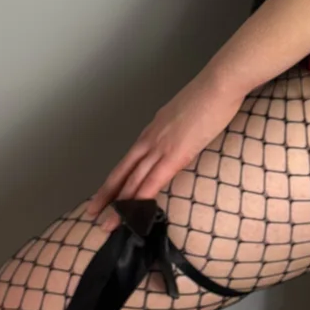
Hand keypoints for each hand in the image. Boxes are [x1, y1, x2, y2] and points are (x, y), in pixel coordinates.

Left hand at [83, 70, 244, 230]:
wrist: (219, 83)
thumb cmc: (209, 94)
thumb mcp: (186, 114)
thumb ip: (177, 129)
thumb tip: (178, 140)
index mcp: (154, 128)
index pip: (129, 159)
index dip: (115, 178)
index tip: (104, 194)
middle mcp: (151, 138)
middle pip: (123, 171)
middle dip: (107, 195)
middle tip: (91, 214)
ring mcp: (161, 146)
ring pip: (134, 181)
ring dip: (120, 205)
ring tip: (107, 225)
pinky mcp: (175, 154)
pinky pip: (153, 181)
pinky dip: (141, 200)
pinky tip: (134, 215)